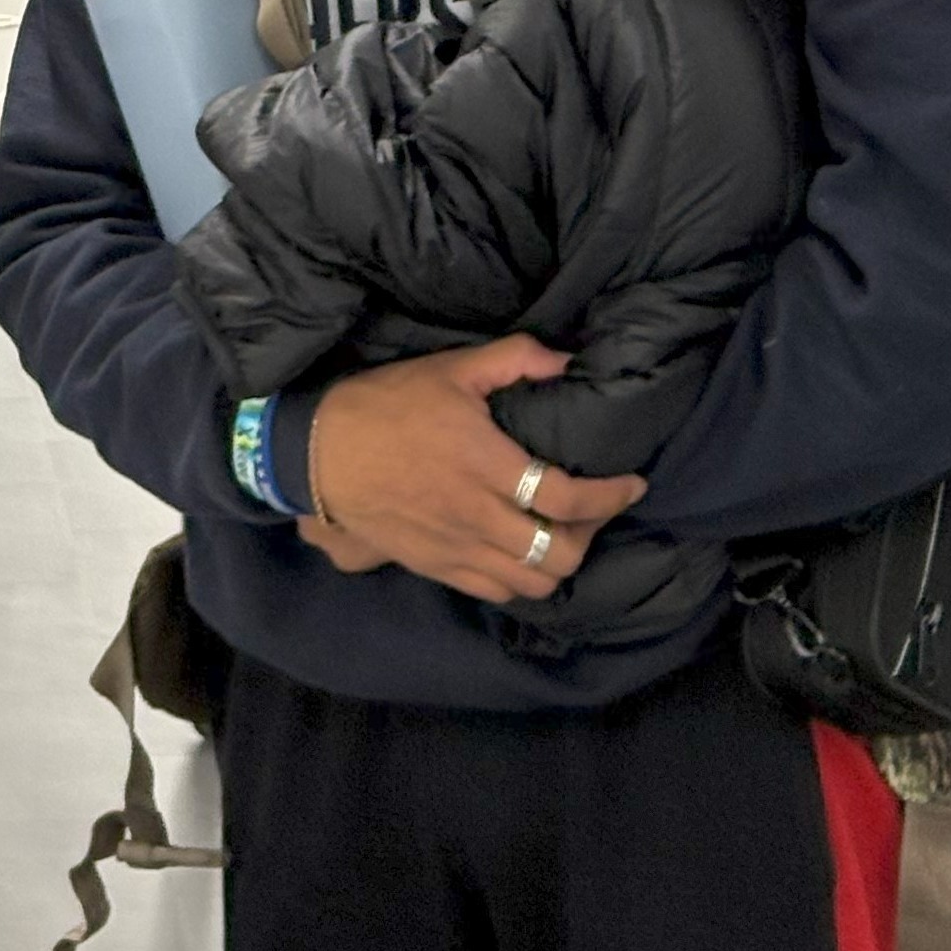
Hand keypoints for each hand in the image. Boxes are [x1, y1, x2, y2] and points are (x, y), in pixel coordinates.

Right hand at [294, 335, 644, 606]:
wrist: (318, 452)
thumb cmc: (385, 404)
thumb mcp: (450, 368)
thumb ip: (513, 360)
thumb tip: (567, 360)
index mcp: (485, 463)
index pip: (566, 498)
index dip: (611, 496)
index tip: (632, 484)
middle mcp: (476, 514)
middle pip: (559, 552)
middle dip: (591, 534)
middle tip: (596, 509)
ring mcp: (455, 547)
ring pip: (532, 581)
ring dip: (559, 562)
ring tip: (563, 534)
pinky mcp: (436, 566)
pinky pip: (496, 591)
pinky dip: (522, 579)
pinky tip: (523, 554)